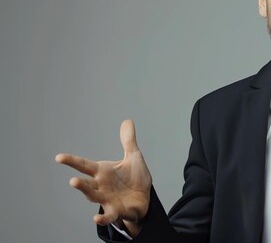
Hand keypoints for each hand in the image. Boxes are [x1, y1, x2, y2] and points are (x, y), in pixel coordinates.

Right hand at [55, 120, 151, 234]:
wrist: (144, 199)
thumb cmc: (135, 179)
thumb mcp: (133, 157)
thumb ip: (128, 141)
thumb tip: (127, 121)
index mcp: (102, 172)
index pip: (84, 165)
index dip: (72, 161)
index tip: (58, 157)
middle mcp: (101, 186)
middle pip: (86, 184)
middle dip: (79, 183)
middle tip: (72, 179)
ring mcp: (107, 199)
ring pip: (94, 197)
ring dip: (86, 193)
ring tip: (77, 185)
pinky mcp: (117, 211)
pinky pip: (108, 216)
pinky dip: (102, 218)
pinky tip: (96, 218)